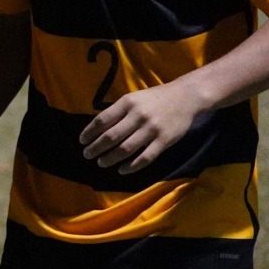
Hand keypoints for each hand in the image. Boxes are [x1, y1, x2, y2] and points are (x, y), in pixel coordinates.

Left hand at [80, 83, 203, 172]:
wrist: (186, 97)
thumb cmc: (154, 98)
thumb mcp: (133, 98)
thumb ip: (117, 111)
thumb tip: (96, 128)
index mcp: (128, 103)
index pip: (102, 120)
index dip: (89, 133)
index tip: (82, 141)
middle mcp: (138, 116)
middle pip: (111, 137)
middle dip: (96, 148)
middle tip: (87, 155)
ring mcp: (152, 129)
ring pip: (126, 149)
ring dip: (110, 159)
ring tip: (101, 163)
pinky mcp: (164, 141)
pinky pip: (145, 158)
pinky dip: (131, 166)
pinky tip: (122, 170)